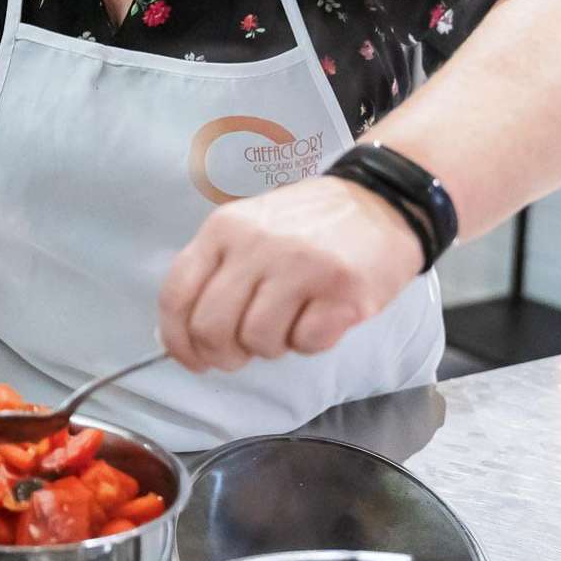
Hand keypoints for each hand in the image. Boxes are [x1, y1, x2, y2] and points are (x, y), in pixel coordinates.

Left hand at [159, 176, 423, 371]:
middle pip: (211, 328)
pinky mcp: (343, 290)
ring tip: (290, 322)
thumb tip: (180, 336)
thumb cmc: (308, 226)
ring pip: (258, 341)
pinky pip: (306, 343)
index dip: (177, 341)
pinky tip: (321, 318)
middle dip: (222, 355)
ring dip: (271, 347)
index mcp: (224, 229)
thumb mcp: (248, 230)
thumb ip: (215, 272)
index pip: (176, 295)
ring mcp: (301, 265)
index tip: (192, 359)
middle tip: (242, 354)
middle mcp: (257, 244)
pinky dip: (310, 343)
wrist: (383, 201)